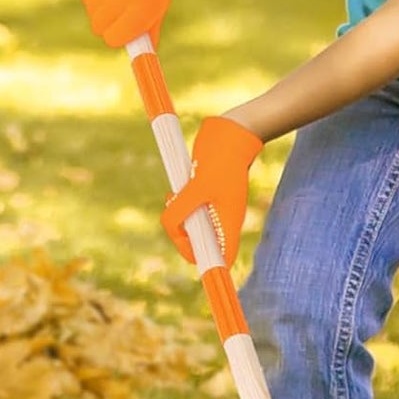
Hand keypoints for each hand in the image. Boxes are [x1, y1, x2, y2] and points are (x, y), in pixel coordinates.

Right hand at [80, 0, 183, 46]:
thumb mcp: (159, 1)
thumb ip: (149, 27)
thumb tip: (143, 52)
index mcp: (145, 6)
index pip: (116, 38)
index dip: (118, 38)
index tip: (121, 33)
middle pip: (99, 27)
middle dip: (107, 24)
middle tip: (119, 13)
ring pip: (91, 11)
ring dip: (100, 8)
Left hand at [160, 116, 263, 265]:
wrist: (229, 133)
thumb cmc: (219, 160)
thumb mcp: (196, 188)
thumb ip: (180, 211)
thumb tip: (168, 227)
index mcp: (229, 223)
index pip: (223, 257)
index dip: (208, 265)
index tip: (193, 261)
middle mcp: (223, 218)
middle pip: (201, 244)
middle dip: (183, 236)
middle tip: (175, 222)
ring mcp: (214, 207)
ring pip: (191, 226)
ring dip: (178, 218)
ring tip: (173, 199)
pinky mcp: (205, 194)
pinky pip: (188, 210)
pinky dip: (178, 205)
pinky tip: (173, 193)